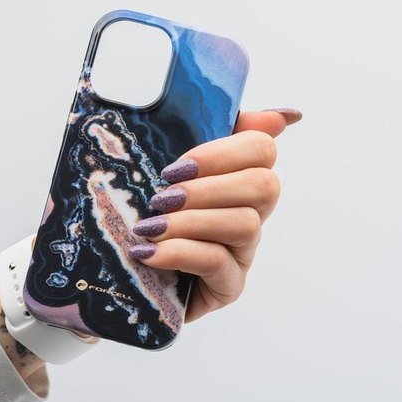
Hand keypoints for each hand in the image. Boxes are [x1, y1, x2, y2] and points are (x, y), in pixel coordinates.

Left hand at [128, 109, 301, 322]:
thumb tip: (285, 115)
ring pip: (245, 224)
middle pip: (265, 185)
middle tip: (161, 198)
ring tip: (149, 227)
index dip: (223, 152)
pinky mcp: (229, 286)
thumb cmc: (142, 212)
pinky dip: (180, 252)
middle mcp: (249, 211)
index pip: (261, 148)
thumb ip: (207, 130)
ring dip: (191, 222)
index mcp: (236, 176)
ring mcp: (243, 251)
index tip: (176, 167)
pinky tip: (147, 253)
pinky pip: (219, 262)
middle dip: (208, 188)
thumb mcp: (163, 166)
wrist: (116, 277)